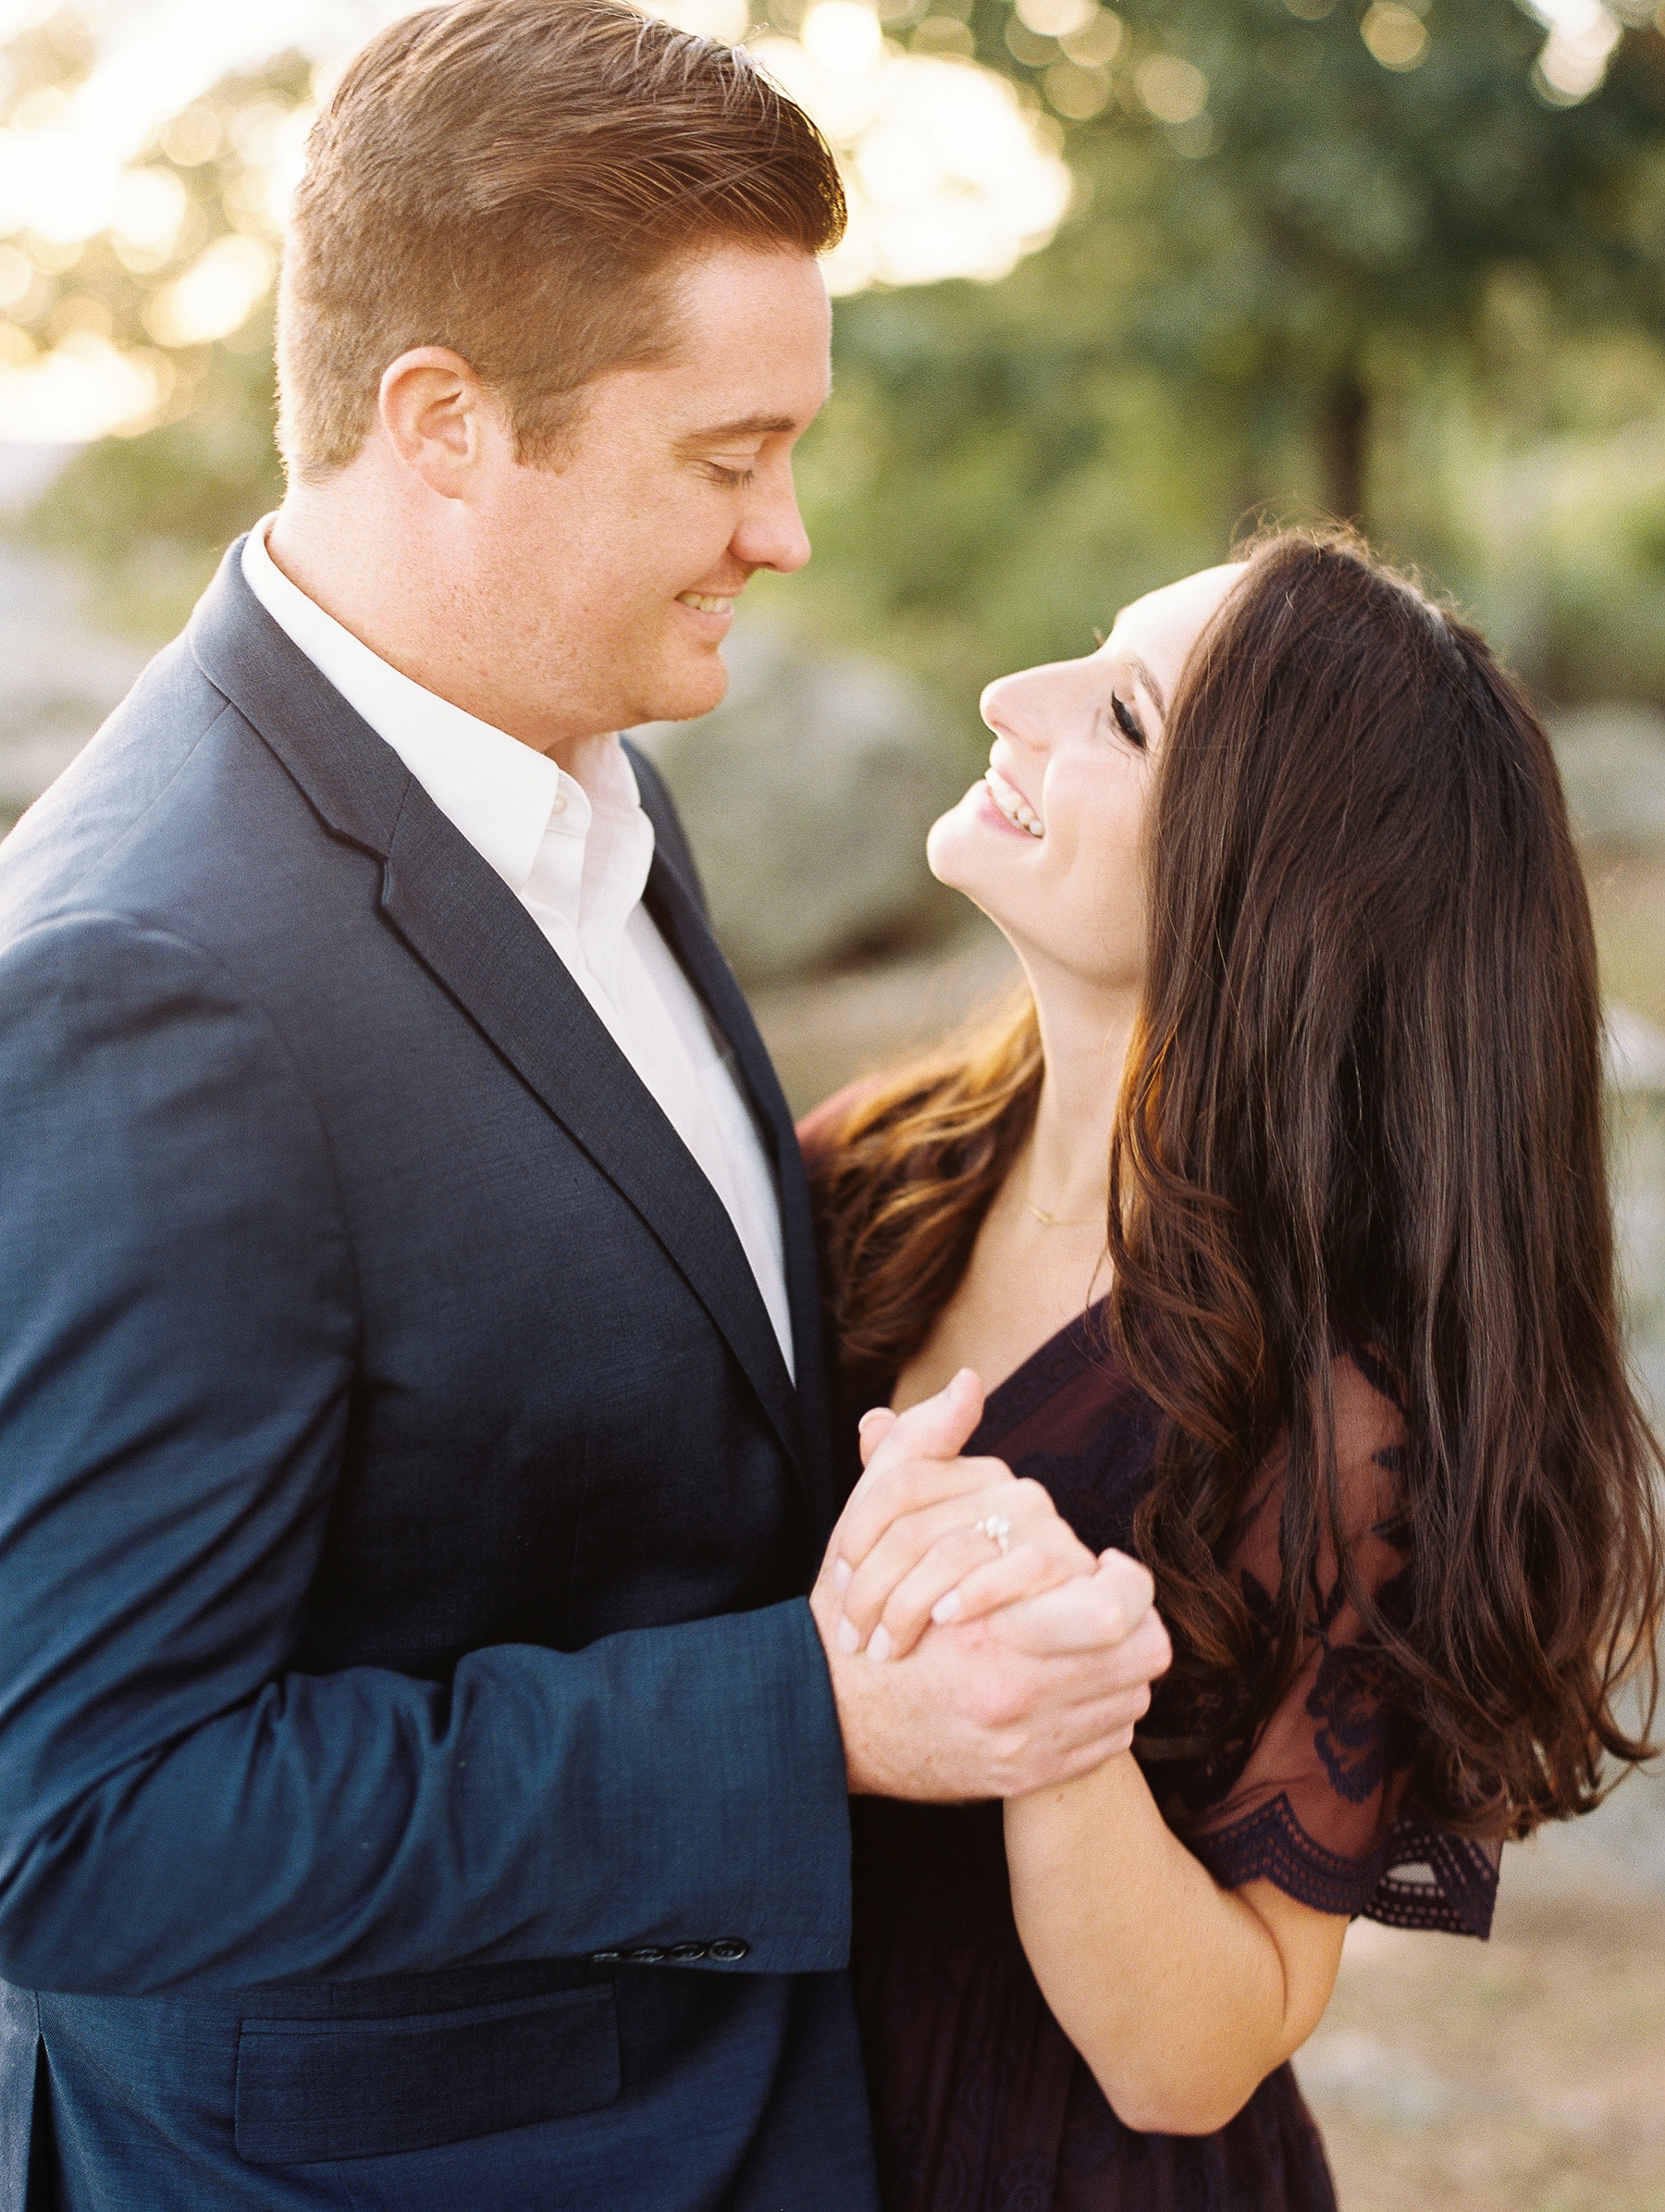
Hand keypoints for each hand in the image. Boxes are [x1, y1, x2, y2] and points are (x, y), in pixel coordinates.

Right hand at [810, 1371, 1172, 1799]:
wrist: (827, 1721)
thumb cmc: (855, 1613)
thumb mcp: (876, 1519)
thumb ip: (924, 1445)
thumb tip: (967, 1382)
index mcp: (992, 1628)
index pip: (1118, 1605)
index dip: (1123, 1580)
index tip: (1101, 1565)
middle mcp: (1017, 1693)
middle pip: (1141, 1654)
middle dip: (1135, 1622)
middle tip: (1106, 1600)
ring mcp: (1027, 1743)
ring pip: (1129, 1694)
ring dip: (1118, 1663)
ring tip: (1084, 1639)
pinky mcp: (1030, 1775)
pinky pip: (1105, 1740)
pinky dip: (1096, 1710)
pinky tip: (1060, 1685)